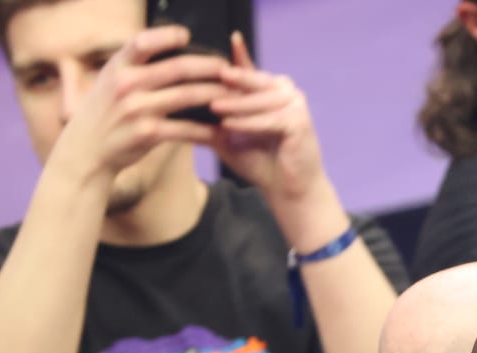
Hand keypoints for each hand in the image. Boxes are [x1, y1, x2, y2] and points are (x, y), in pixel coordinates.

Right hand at [46, 26, 224, 184]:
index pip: (143, 42)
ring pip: (187, 96)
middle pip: (177, 68)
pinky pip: (186, 129)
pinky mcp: (148, 134)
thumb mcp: (109, 82)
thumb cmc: (105, 113)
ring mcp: (137, 109)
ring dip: (215, 95)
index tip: (187, 35)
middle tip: (227, 68)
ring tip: (233, 95)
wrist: (86, 152)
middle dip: (208, 66)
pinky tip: (220, 130)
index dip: (167, 36)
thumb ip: (133, 67)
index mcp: (117, 67)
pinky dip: (206, 129)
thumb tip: (165, 48)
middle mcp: (126, 84)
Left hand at [210, 34, 333, 237]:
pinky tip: (229, 124)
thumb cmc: (259, 161)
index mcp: (269, 88)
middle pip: (254, 80)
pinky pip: (270, 119)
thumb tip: (176, 103)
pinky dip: (248, 122)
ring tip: (212, 107)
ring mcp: (295, 104)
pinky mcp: (301, 121)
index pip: (248, 69)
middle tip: (200, 77)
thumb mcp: (228, 133)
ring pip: (260, 99)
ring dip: (235, 104)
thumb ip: (212, 115)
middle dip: (228, 81)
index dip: (236, 54)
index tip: (218, 38)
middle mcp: (285, 90)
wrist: (286, 189)